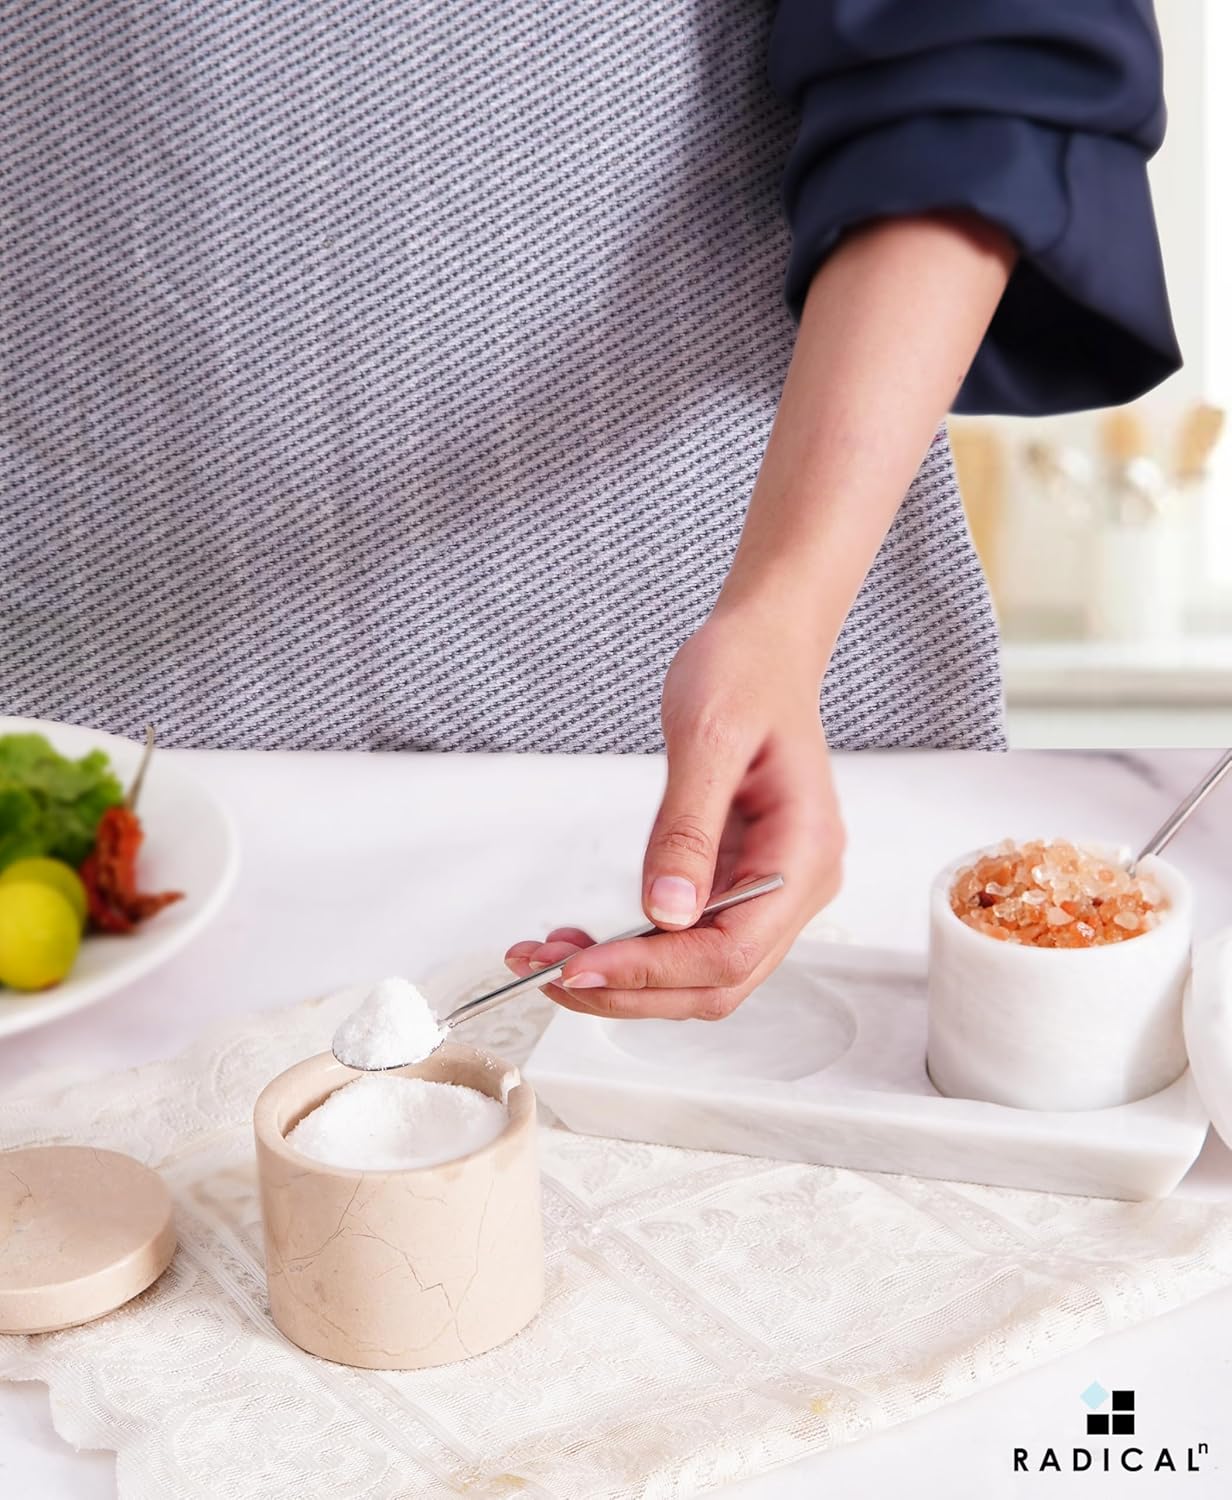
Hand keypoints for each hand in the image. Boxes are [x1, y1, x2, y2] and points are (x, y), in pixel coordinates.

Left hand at [504, 607, 843, 1018]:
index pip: (731, 951)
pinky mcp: (738, 882)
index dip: (654, 971)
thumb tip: (662, 913)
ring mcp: (770, 888)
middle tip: (546, 974)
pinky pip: (689, 939)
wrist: (764, 647)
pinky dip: (635, 950)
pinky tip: (583, 940)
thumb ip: (686, 828)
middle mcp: (798, 885)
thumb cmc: (745, 674)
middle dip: (630, 989)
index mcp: (804, 852)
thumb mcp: (707, 736)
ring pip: (700, 972)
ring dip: (625, 979)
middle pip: (716, 981)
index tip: (579, 966)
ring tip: (547, 958)